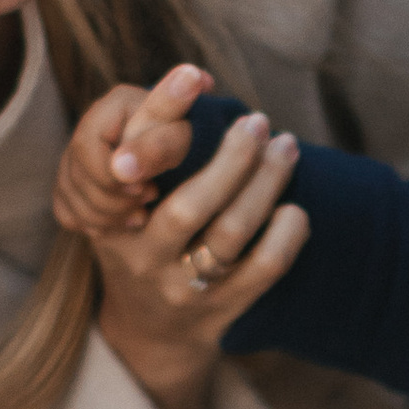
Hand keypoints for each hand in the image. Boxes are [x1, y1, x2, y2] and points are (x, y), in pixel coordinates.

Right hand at [52, 64, 206, 241]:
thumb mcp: (178, 141)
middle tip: (149, 199)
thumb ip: (160, 140)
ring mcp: (71, 158)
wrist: (182, 163)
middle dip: (114, 199)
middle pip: (78, 177)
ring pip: (73, 199)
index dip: (113, 177)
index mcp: (111, 106)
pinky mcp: (68, 187)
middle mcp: (85, 128)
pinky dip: (97, 225)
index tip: (148, 188)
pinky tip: (123, 220)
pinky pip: (69, 215)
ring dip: (110, 215)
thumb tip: (149, 134)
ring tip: (142, 213)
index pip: (87, 148)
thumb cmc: (185, 145)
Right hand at [56, 74, 308, 408]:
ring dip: (267, 184)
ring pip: (231, 233)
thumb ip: (152, 143)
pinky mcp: (219, 310)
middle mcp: (140, 254)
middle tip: (258, 122)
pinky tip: (296, 209)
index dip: (162, 114)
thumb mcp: (128, 197)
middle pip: (190, 204)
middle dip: (233, 157)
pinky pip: (262, 269)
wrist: (149, 333)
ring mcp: (180, 287)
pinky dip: (287, 235)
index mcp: (111, 214)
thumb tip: (198, 77)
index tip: (194, 75)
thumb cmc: (146, 238)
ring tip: (286, 149)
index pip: (135, 157)